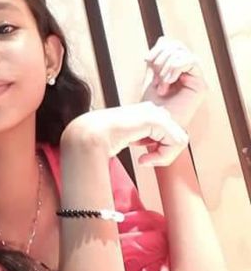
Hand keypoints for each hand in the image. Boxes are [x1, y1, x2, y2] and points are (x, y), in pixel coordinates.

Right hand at [62, 102, 188, 165]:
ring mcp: (155, 113)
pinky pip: (175, 143)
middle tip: (145, 161)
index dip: (160, 151)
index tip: (143, 158)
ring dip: (164, 157)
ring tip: (145, 161)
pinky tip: (143, 160)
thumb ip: (143, 138)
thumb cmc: (102, 139)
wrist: (90, 135)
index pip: (168, 133)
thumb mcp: (129, 138)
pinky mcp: (156, 120)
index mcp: (146, 112)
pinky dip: (163, 157)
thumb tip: (158, 149)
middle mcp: (153, 109)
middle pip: (178, 136)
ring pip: (180, 140)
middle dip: (165, 154)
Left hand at [141, 36, 206, 130]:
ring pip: (181, 52)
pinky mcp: (201, 84)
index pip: (170, 43)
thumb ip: (158, 60)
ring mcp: (196, 77)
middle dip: (160, 59)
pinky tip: (167, 83)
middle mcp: (189, 71)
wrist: (154, 125)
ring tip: (160, 85)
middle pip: (176, 45)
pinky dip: (174, 68)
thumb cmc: (151, 106)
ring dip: (165, 67)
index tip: (147, 63)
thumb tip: (162, 39)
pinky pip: (190, 61)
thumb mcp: (151, 76)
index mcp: (177, 67)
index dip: (157, 50)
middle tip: (155, 79)